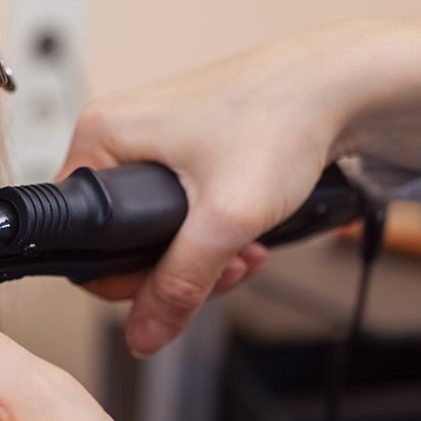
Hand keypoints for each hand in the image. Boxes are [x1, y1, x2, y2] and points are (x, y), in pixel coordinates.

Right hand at [64, 19, 420, 355]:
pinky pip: (175, 207)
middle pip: (115, 237)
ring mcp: (148, 137)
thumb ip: (178, 284)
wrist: (343, 85)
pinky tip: (245, 233)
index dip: (122, 277)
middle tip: (220, 270)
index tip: (170, 285)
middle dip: (172, 268)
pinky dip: (209, 230)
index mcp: (100, 136)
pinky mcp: (181, 143)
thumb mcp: (225, 218)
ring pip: (149, 227)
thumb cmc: (283, 118)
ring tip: (243, 252)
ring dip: (198, 254)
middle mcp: (116, 132)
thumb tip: (142, 336)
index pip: (77, 235)